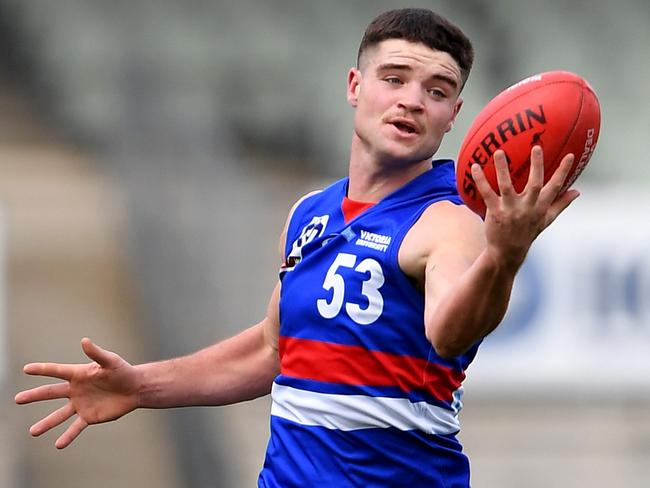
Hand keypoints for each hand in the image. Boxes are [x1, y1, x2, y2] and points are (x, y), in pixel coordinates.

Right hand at [15, 338, 141, 448]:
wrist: (135, 388)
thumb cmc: (123, 371)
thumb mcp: (111, 361)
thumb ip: (96, 353)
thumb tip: (84, 340)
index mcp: (79, 374)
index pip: (57, 371)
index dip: (42, 370)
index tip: (26, 369)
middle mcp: (76, 390)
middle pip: (51, 393)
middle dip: (35, 395)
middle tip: (18, 399)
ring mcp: (81, 404)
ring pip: (59, 415)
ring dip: (46, 423)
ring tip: (32, 432)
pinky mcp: (89, 416)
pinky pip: (75, 427)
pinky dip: (67, 436)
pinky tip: (58, 444)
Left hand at [471, 146, 579, 268]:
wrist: (508, 252)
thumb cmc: (528, 233)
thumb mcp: (546, 220)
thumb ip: (561, 204)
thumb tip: (577, 191)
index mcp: (541, 207)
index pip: (556, 187)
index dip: (563, 171)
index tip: (570, 155)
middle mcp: (527, 207)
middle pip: (535, 184)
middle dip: (537, 166)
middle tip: (537, 147)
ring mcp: (510, 210)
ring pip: (507, 186)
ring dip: (502, 168)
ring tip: (499, 152)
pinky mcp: (495, 212)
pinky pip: (487, 194)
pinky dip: (480, 180)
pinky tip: (474, 167)